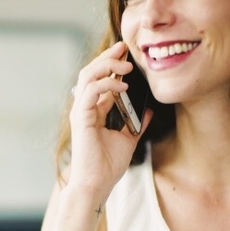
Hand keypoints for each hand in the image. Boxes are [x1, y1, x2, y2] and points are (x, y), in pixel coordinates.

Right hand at [66, 41, 150, 199]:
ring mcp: (81, 111)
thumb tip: (148, 109)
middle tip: (124, 46)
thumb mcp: (129, 139)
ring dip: (107, 65)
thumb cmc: (108, 166)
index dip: (112, 64)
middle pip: (91, 71)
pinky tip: (123, 86)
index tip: (127, 54)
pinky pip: (91, 91)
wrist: (97, 184)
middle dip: (108, 56)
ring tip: (126, 65)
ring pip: (88, 76)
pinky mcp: (81, 117)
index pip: (100, 79)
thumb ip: (137, 122)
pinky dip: (107, 84)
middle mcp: (85, 107)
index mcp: (94, 110)